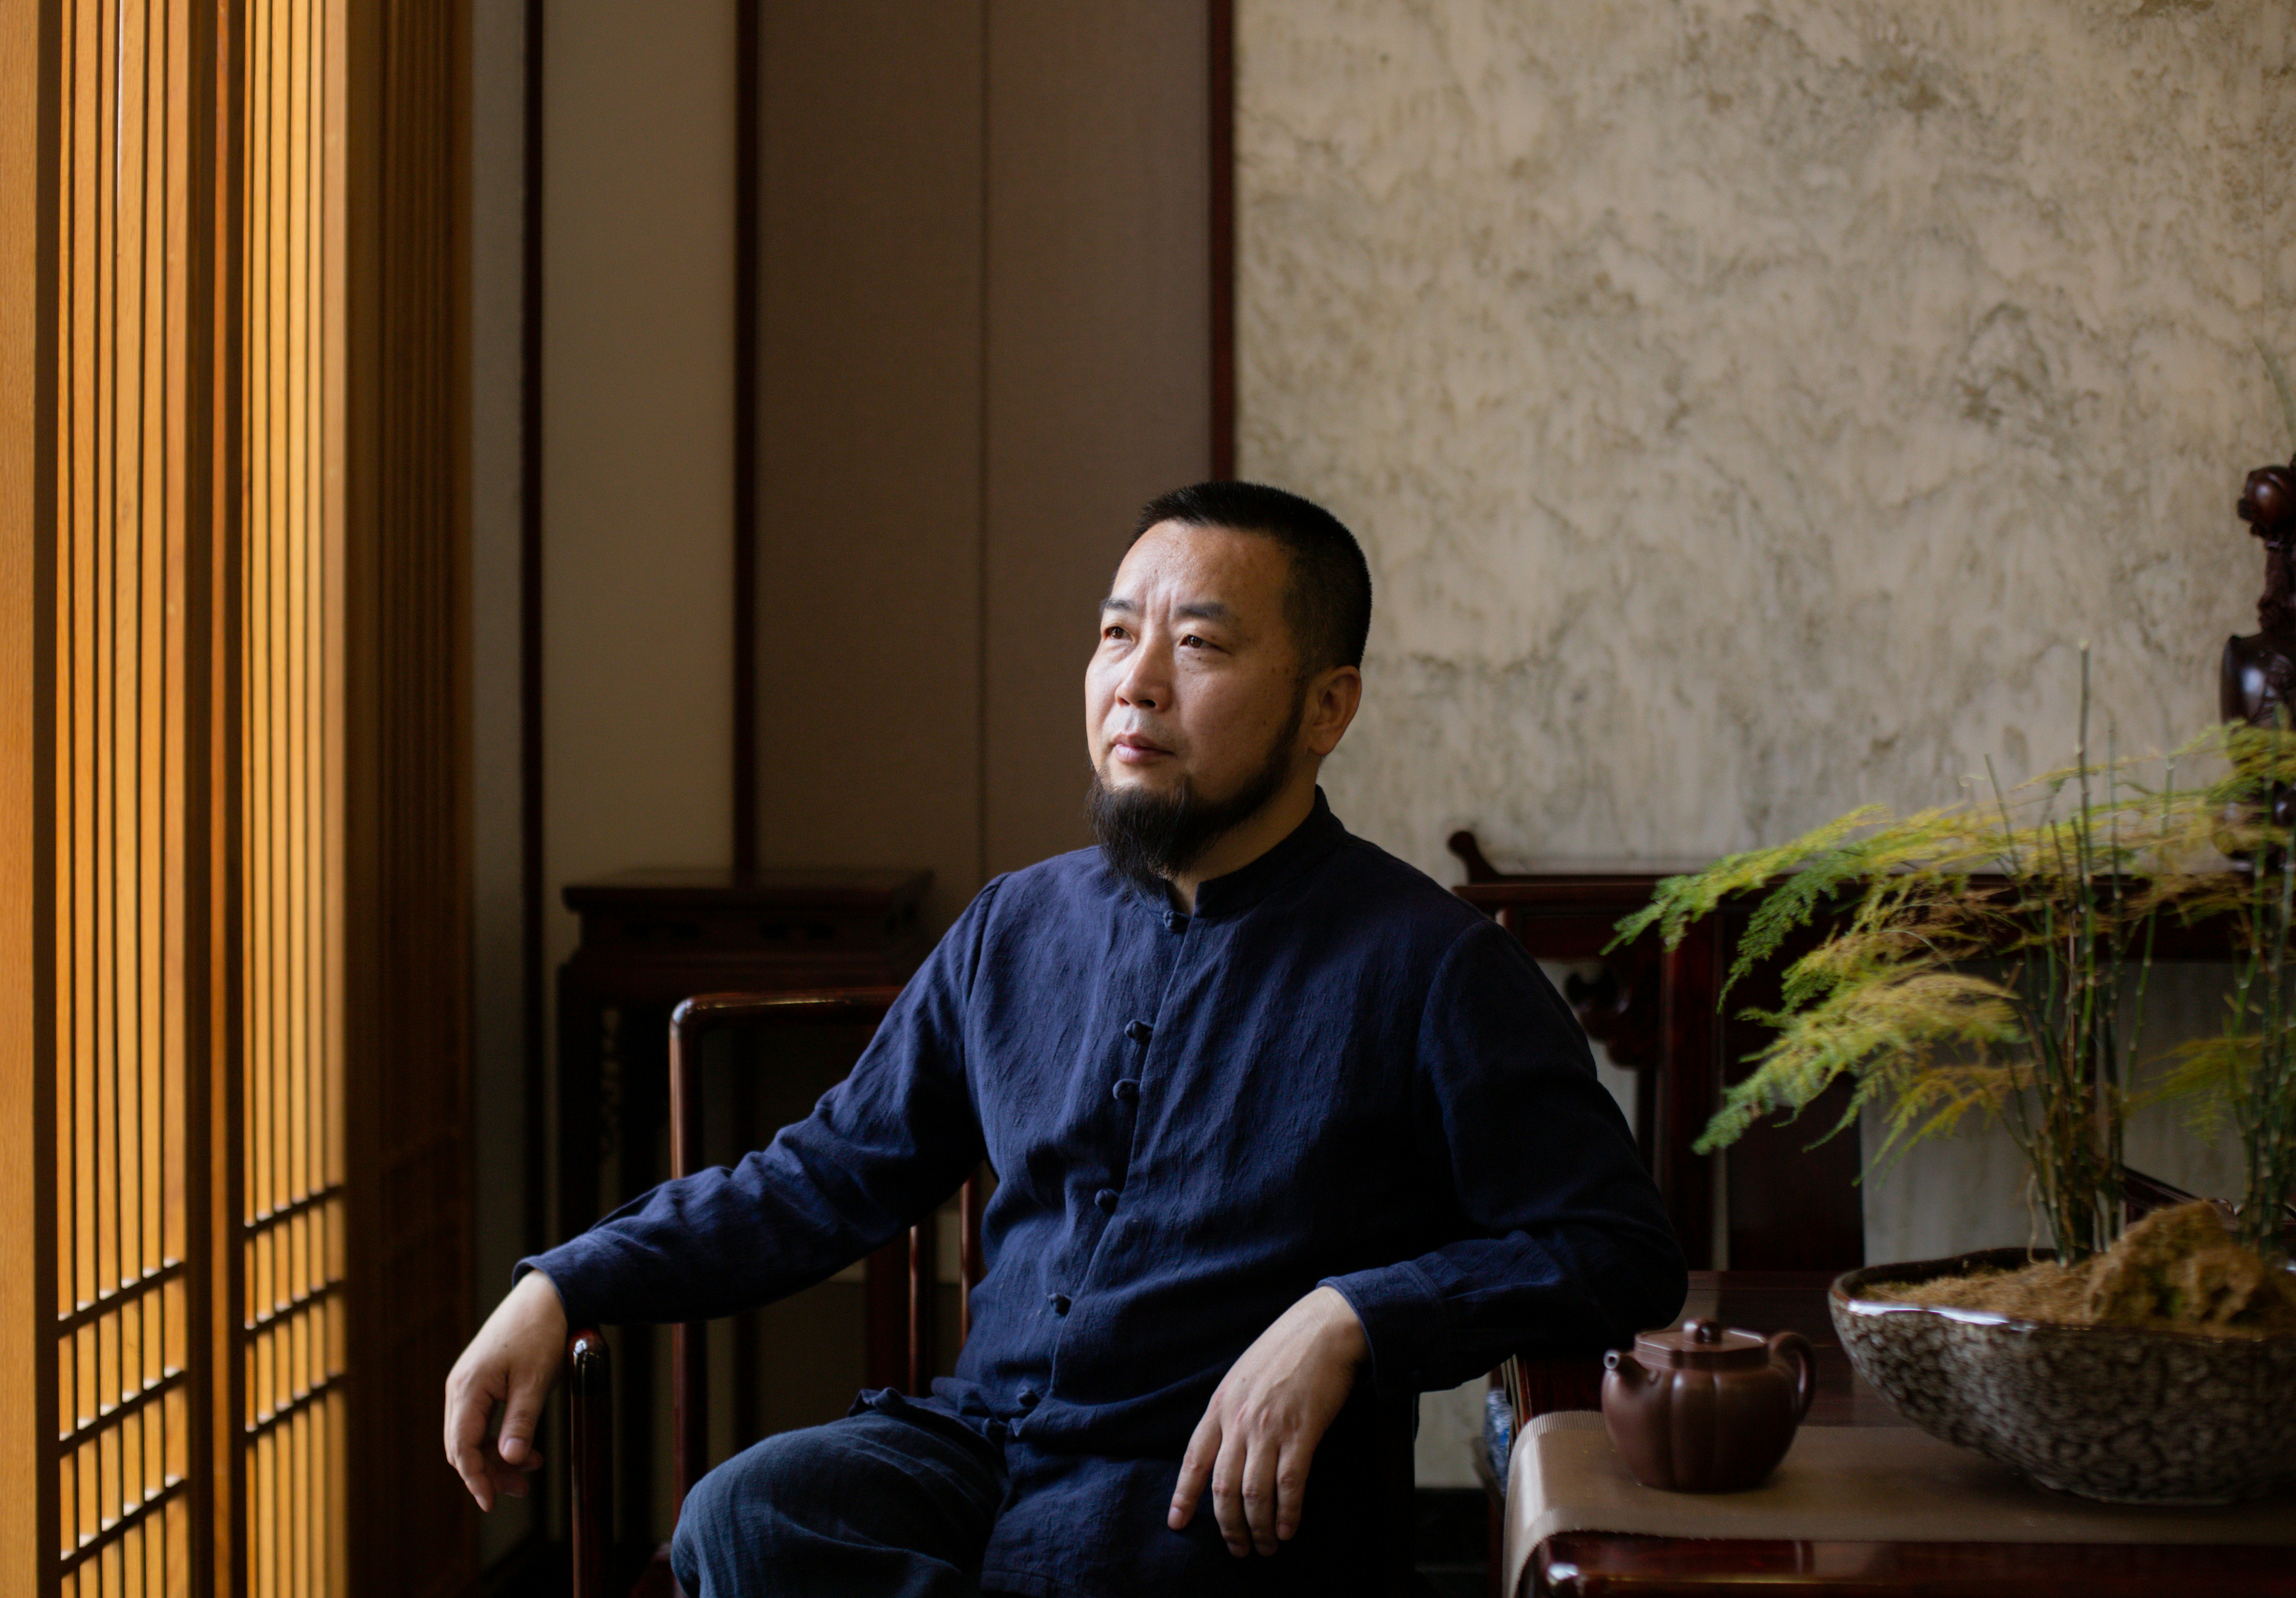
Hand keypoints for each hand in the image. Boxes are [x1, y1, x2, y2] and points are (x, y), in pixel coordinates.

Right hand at [443, 1270, 568, 1509]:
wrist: (545, 1296)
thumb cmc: (540, 1334)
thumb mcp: (535, 1381)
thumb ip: (521, 1422)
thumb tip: (509, 1461)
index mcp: (468, 1388)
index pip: (462, 1447)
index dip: (476, 1478)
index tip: (491, 1502)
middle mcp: (460, 1388)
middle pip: (463, 1446)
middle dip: (489, 1472)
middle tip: (521, 1489)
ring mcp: (468, 1383)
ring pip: (472, 1435)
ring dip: (497, 1457)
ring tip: (530, 1469)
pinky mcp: (480, 1381)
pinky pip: (481, 1420)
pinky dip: (500, 1438)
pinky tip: (526, 1447)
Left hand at [1168, 1285, 1368, 1557]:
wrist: (1324, 1328)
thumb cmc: (1285, 1349)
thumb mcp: (1242, 1376)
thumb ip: (1230, 1410)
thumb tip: (1225, 1447)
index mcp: (1220, 1405)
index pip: (1193, 1460)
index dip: (1184, 1496)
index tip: (1177, 1523)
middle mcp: (1239, 1421)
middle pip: (1222, 1487)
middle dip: (1228, 1526)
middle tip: (1237, 1549)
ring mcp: (1269, 1428)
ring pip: (1253, 1493)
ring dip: (1257, 1527)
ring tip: (1264, 1547)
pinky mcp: (1301, 1433)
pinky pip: (1289, 1484)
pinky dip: (1286, 1513)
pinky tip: (1287, 1529)